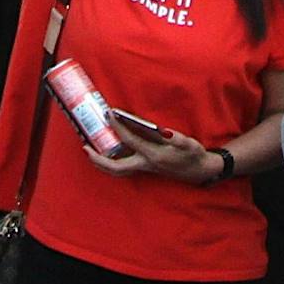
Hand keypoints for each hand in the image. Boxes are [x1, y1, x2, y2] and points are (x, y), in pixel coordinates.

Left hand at [89, 125, 218, 182]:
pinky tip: (106, 151)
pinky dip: (111, 162)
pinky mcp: (145, 168)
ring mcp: (144, 168)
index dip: (118, 126)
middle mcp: (145, 164)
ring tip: (89, 150)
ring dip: (101, 163)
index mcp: (153, 156)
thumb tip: (165, 131)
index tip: (109, 113)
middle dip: (98, 160)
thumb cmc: (193, 156)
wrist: (200, 171)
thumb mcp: (190, 145)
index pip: (129, 140)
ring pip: (117, 171)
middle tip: (84, 148)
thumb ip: (178, 139)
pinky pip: (123, 167)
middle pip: (115, 168)